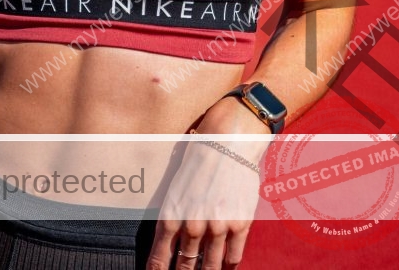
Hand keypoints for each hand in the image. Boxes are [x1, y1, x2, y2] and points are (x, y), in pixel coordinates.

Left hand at [146, 97, 269, 269]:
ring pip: (210, 266)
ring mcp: (217, 227)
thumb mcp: (176, 189)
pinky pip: (233, 258)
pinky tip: (225, 269)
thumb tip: (172, 241)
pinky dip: (229, 267)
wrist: (226, 141)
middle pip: (186, 265)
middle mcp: (192, 225)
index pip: (159, 258)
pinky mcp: (239, 225)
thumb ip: (174, 217)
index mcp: (171, 215)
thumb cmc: (197, 160)